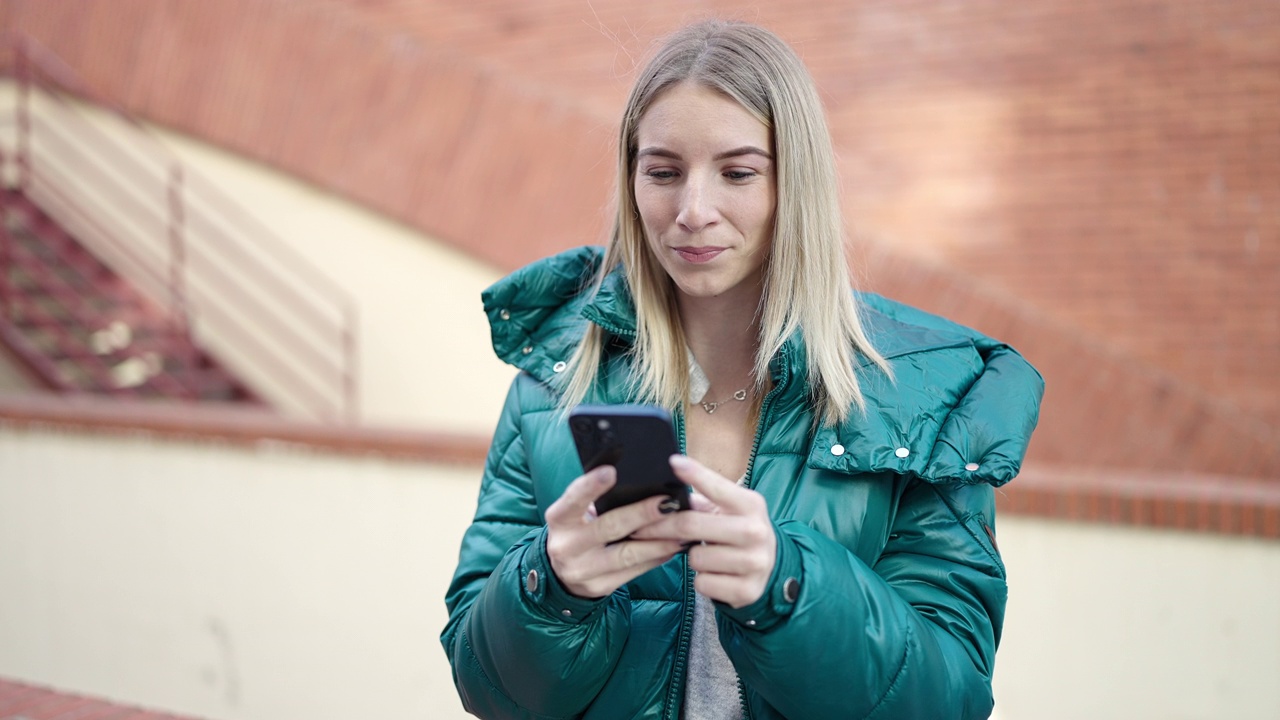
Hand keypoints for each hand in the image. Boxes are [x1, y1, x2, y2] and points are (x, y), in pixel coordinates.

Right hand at [544, 466, 686, 598]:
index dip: (591, 485)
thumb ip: (597, 497)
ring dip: (658, 541)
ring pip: (626, 554)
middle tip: (667, 503)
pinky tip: (674, 547)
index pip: (573, 499)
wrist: (561, 572)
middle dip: (641, 514)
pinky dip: (656, 558)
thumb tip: (639, 478)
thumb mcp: (576, 512)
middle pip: (609, 527)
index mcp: (559, 519)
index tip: (612, 471)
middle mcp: (566, 546)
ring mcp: (582, 570)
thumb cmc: (578, 528)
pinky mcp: (599, 586)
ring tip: (682, 530)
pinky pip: (634, 572)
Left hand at [632, 455, 776, 608]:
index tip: (672, 462)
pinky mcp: (747, 590)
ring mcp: (754, 563)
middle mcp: (756, 532)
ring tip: (706, 554)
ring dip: (692, 557)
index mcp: (751, 505)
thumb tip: (673, 475)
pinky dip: (703, 580)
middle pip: (691, 525)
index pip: (716, 487)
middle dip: (661, 528)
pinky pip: (703, 583)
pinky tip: (715, 574)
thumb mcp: (730, 509)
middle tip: (643, 528)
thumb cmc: (739, 530)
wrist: (770, 568)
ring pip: (695, 558)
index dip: (693, 473)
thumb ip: (705, 495)